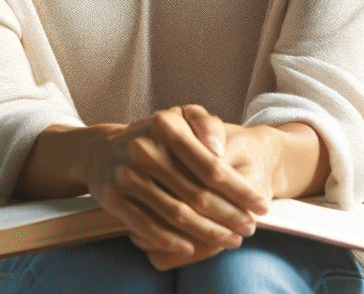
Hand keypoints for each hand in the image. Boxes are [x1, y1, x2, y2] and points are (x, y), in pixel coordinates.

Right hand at [83, 105, 267, 269]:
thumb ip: (207, 124)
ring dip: (207, 232)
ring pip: (175, 214)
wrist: (102, 150)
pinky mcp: (112, 199)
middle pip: (196, 194)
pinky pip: (145, 226)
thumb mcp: (181, 116)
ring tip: (230, 239)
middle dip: (229, 215)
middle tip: (249, 229)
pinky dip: (169, 240)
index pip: (211, 166)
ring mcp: (125, 176)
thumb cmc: (155, 134)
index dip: (239, 190)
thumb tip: (218, 151)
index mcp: (165, 126)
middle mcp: (144, 150)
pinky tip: (191, 248)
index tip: (261, 205)